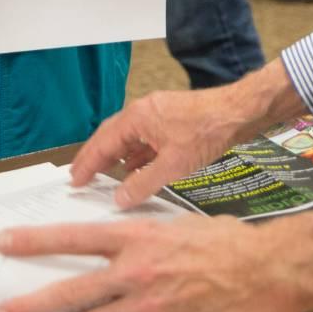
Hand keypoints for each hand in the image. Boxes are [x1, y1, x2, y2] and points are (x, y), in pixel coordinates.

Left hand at [0, 210, 312, 311]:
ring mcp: (147, 308)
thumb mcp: (172, 223)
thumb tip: (106, 241)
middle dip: (30, 304)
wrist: (262, 271)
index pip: (74, 238)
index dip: (35, 242)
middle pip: (70, 293)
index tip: (4, 243)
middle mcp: (135, 274)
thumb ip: (136, 234)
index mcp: (137, 237)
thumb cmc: (222, 241)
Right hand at [69, 62, 304, 208]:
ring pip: (128, 139)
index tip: (75, 180)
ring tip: (105, 177)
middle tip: (81, 178)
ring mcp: (157, 115)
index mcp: (137, 118)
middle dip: (96, 158)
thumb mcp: (173, 165)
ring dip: (116, 157)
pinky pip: (144, 139)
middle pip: (111, 137)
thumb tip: (119, 199)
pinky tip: (135, 170)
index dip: (87, 163)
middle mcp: (142, 112)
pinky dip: (135, 155)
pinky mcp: (171, 121)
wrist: (238, 113)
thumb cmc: (206, 133)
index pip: (102, 142)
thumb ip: (142, 184)